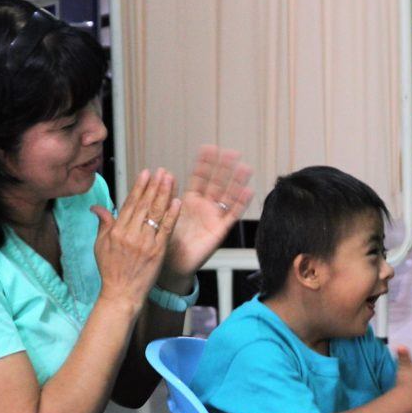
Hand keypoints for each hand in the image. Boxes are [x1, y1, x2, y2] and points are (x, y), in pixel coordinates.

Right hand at [91, 169, 180, 309]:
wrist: (122, 293)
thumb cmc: (111, 270)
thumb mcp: (101, 246)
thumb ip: (103, 224)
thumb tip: (97, 207)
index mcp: (117, 231)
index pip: (130, 204)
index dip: (139, 187)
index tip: (146, 173)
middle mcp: (131, 234)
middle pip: (145, 205)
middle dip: (154, 186)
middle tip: (161, 171)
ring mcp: (145, 242)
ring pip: (156, 214)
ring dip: (164, 194)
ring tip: (170, 179)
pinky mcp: (158, 251)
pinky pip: (166, 229)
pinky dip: (172, 215)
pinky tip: (177, 202)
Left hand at [159, 145, 253, 287]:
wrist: (172, 264)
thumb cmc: (167, 240)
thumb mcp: (163, 213)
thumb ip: (167, 194)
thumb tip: (164, 172)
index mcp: (190, 201)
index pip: (199, 177)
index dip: (204, 164)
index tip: (209, 149)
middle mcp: (204, 207)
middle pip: (217, 183)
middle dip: (224, 168)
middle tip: (231, 153)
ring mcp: (213, 217)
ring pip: (228, 196)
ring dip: (236, 182)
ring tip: (244, 168)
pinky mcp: (219, 230)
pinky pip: (231, 214)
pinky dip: (240, 203)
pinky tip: (247, 191)